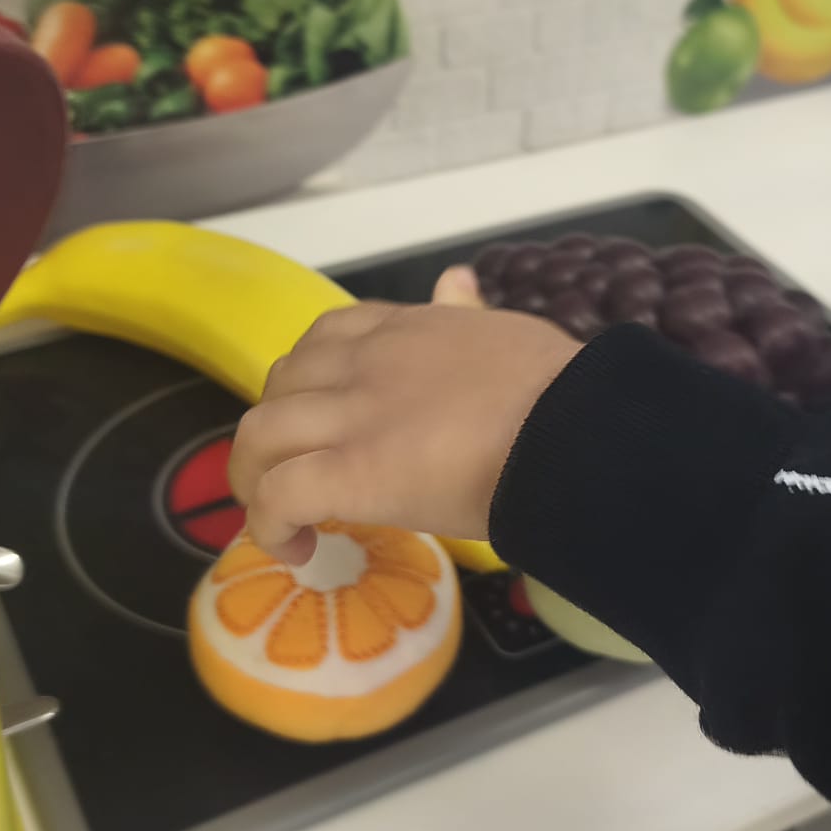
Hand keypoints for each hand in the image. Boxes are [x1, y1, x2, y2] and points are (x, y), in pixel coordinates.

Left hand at [230, 269, 580, 564]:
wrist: (574, 429)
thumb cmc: (558, 391)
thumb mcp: (502, 329)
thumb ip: (467, 311)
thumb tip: (456, 281)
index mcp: (405, 329)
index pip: (328, 336)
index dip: (310, 380)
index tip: (323, 418)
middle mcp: (367, 364)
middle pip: (280, 384)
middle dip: (274, 430)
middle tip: (294, 474)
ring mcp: (355, 417)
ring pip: (261, 435)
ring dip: (255, 477)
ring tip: (277, 518)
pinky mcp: (354, 473)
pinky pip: (280, 495)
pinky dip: (270, 524)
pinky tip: (294, 548)